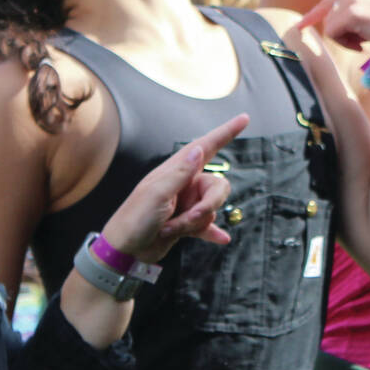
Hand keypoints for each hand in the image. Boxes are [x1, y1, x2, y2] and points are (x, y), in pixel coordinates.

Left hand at [101, 114, 248, 264]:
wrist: (125, 251)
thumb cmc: (134, 219)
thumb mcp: (156, 194)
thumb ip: (180, 173)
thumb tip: (198, 149)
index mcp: (176, 171)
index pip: (206, 146)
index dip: (226, 132)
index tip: (244, 118)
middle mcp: (184, 184)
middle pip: (218, 187)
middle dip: (209, 206)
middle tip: (189, 218)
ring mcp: (186, 204)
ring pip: (212, 209)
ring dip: (196, 223)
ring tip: (172, 229)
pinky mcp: (186, 223)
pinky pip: (208, 226)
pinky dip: (212, 232)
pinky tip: (222, 238)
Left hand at [294, 0, 369, 52]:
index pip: (332, 1)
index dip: (314, 15)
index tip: (299, 26)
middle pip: (330, 15)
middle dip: (342, 33)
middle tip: (364, 40)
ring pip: (330, 25)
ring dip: (345, 39)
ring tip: (367, 41)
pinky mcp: (352, 12)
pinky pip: (332, 33)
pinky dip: (345, 43)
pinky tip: (363, 44)